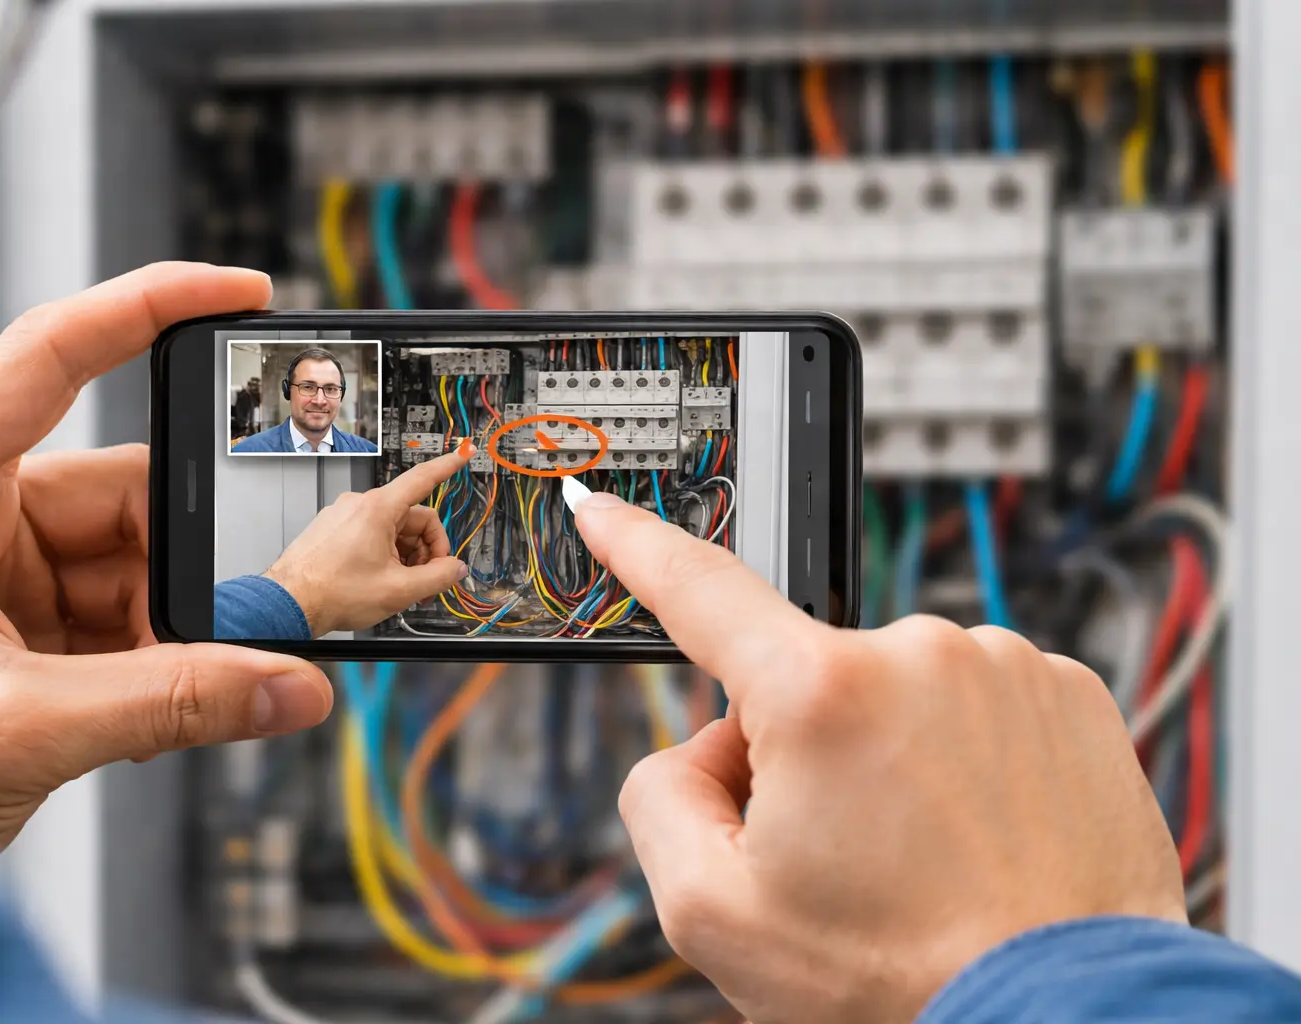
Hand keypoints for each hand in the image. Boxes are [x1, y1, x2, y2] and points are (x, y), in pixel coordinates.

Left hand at [0, 263, 334, 851]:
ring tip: (210, 677)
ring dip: (182, 622)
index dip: (153, 307)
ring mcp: (0, 572)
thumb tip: (287, 685)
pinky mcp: (25, 628)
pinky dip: (163, 658)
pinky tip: (173, 702)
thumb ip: (170, 704)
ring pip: (137, 560)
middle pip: (125, 488)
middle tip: (262, 592)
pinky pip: (126, 617)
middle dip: (196, 549)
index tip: (244, 293)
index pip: (53, 354)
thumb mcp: (15, 724)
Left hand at [266, 446, 473, 636]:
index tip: (462, 455)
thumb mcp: (399, 590)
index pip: (422, 478)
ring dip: (405, 555)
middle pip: (413, 517)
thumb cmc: (333, 592)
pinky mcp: (333, 529)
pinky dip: (385, 554)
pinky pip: (371, 534)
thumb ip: (438, 577)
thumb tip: (456, 569)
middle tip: (427, 582)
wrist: (289, 603)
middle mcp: (359, 504)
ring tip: (400, 587)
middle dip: (426, 549)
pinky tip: (381, 580)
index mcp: (378, 508)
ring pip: (392, 529)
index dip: (447, 466)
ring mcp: (344, 516)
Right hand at [573, 492, 1185, 1023]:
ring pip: (892, 695)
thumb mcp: (711, 913)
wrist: (1068, 1019)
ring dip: (888, 758)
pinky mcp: (1070, 694)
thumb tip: (707, 750)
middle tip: (842, 858)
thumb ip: (659, 798)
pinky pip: (973, 705)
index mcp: (821, 693)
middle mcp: (919, 653)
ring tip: (927, 862)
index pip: (699, 590)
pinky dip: (963, 760)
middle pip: (802, 679)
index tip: (606, 509)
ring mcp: (1005, 668)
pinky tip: (979, 837)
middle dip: (798, 752)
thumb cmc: (903, 982)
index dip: (638, 544)